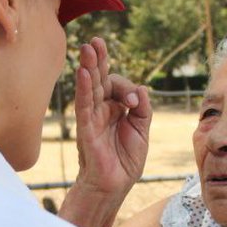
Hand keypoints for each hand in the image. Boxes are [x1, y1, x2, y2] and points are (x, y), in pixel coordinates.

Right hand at [72, 37, 150, 197]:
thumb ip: (144, 110)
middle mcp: (102, 109)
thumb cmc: (125, 161)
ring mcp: (92, 117)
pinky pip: (84, 105)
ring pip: (90, 87)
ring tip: (87, 47)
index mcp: (116, 108)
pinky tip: (82, 72)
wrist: (114, 186)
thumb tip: (142, 88)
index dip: (129, 89)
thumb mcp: (142, 132)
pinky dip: (83, 88)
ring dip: (89, 67)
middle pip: (100, 79)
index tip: (136, 103)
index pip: (119, 86)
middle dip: (99, 60)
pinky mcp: (86, 128)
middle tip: (95, 41)